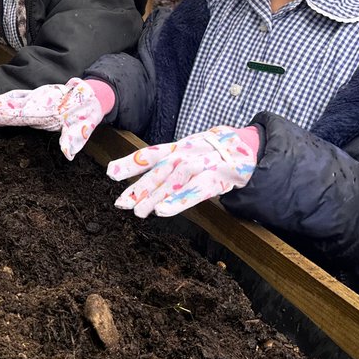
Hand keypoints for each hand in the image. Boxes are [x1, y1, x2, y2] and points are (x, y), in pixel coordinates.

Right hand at [0, 78, 104, 159]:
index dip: (3, 116)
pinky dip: (8, 96)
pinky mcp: (39, 94)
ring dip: (0, 101)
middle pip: (14, 106)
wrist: (92, 95)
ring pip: (15, 98)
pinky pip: (20, 95)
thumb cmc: (85, 115)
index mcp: (46, 113)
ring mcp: (38, 97)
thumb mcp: (80, 130)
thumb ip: (71, 141)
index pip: (21, 115)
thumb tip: (68, 154)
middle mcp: (39, 103)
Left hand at [109, 126, 259, 217]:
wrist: (248, 146)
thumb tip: (142, 181)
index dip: (130, 163)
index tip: (110, 173)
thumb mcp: (188, 151)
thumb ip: (167, 163)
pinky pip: (196, 191)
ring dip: (156, 196)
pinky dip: (179, 200)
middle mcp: (188, 153)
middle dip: (140, 187)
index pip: (151, 154)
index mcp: (179, 147)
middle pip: (160, 170)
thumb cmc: (212, 152)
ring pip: (175, 180)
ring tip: (139, 212)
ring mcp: (203, 164)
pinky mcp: (218, 178)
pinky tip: (164, 211)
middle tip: (121, 204)